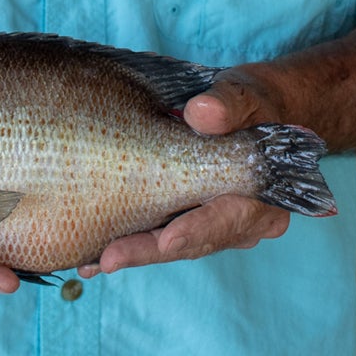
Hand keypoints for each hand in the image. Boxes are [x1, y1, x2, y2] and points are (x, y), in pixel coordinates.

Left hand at [79, 70, 289, 277]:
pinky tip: (97, 252)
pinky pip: (166, 232)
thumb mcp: (245, 96)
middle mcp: (243, 221)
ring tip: (94, 260)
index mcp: (260, 196)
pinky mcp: (194, 216)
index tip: (167, 240)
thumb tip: (201, 112)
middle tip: (107, 260)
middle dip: (149, 250)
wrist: (261, 112)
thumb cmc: (256, 103)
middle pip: (193, 241)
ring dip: (137, 250)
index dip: (195, 230)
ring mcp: (218, 224)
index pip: (226, 218)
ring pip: (176, 243)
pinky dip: (137, 239)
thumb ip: (228, 105)